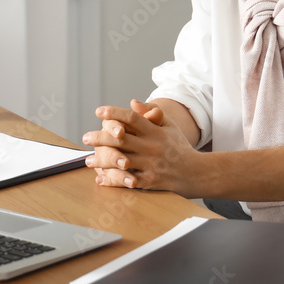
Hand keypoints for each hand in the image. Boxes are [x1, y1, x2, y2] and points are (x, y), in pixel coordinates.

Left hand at [82, 100, 200, 194]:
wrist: (198, 173)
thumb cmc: (180, 147)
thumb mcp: (170, 126)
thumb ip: (152, 113)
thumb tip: (132, 102)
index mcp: (155, 131)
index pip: (132, 118)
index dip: (114, 113)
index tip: (99, 112)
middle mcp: (152, 146)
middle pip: (121, 139)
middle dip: (100, 137)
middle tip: (85, 137)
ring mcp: (151, 164)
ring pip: (121, 160)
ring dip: (101, 160)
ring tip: (88, 160)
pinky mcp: (151, 181)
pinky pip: (128, 181)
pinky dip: (113, 180)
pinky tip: (100, 178)